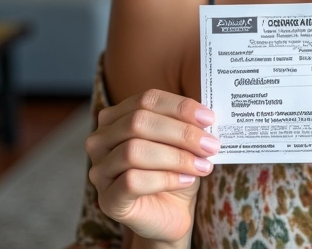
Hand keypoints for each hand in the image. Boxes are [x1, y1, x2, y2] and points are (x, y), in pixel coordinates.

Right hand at [85, 90, 219, 242]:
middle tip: (210, 145)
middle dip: (181, 132)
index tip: (209, 118)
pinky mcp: (107, 200)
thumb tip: (205, 114)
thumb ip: (187, 122)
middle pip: (138, 122)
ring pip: (133, 151)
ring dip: (176, 157)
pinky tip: (187, 181)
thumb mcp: (181, 140)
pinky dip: (166, 178)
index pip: (147, 99)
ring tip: (203, 165)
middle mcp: (101, 141)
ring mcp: (100, 171)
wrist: (171, 212)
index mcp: (116, 117)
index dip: (179, 106)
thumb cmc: (174, 169)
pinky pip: (132, 181)